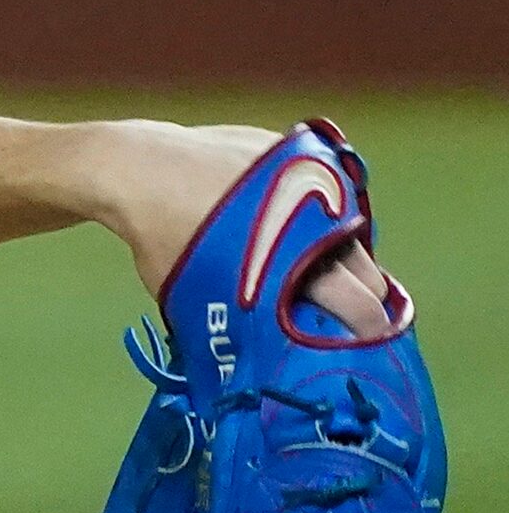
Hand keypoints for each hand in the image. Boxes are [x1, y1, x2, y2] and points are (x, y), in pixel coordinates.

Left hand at [95, 120, 397, 339]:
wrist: (145, 168)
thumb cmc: (162, 241)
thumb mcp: (197, 297)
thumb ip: (241, 322)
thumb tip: (256, 357)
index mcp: (298, 261)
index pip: (361, 306)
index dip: (369, 331)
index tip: (364, 347)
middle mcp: (320, 219)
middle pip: (367, 271)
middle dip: (365, 299)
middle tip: (348, 319)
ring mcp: (320, 180)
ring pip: (352, 233)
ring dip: (342, 258)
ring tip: (318, 276)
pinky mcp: (308, 154)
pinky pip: (331, 196)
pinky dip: (322, 218)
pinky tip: (297, 232)